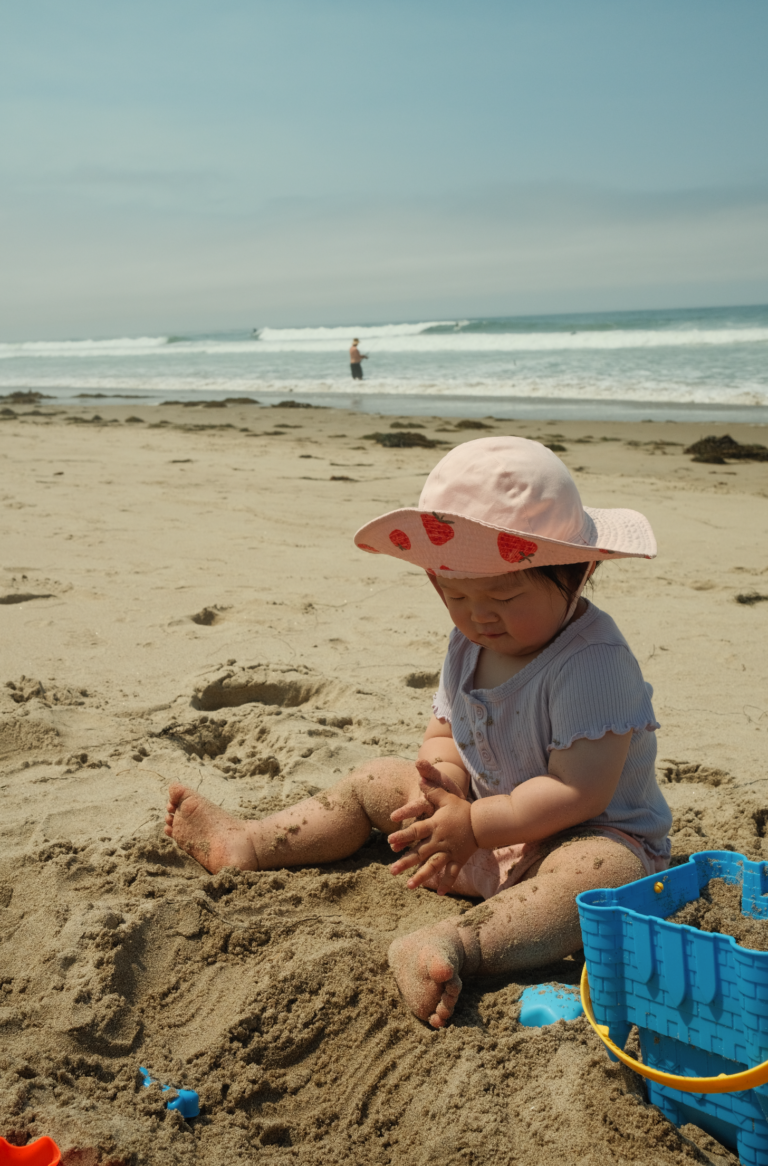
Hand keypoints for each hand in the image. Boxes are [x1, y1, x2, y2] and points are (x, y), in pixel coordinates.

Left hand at [388, 761, 477, 894]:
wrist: (484, 822)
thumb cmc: (462, 809)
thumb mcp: (447, 797)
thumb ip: (432, 790)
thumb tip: (419, 775)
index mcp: (436, 825)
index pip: (416, 831)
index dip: (403, 836)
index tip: (390, 841)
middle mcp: (441, 840)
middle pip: (421, 852)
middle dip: (406, 862)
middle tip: (392, 871)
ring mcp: (450, 852)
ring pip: (434, 866)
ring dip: (421, 877)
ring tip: (408, 886)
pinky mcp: (459, 859)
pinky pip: (452, 873)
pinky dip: (446, 883)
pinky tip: (438, 893)